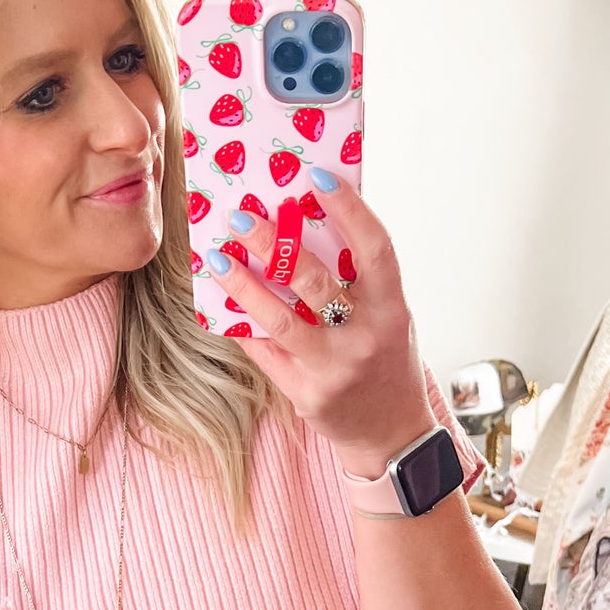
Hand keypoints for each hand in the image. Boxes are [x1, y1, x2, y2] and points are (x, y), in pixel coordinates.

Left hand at [200, 169, 435, 477]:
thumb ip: (359, 279)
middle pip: (315, 280)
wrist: (391, 435)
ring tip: (217, 257)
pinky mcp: (305, 394)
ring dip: (244, 284)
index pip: (373, 248)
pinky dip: (242, 322)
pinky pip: (265, 351)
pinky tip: (221, 299)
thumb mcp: (389, 317)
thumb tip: (309, 223)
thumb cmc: (386, 361)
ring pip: (279, 319)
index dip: (347, 208)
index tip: (315, 174)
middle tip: (243, 215)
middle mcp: (364, 338)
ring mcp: (333, 369)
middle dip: (275, 243)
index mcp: (392, 310)